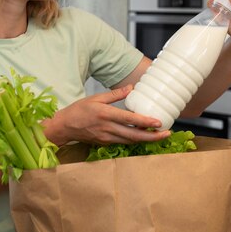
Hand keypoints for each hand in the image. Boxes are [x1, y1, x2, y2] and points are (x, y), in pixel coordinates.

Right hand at [42, 85, 170, 145]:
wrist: (64, 127)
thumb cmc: (78, 110)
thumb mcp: (95, 98)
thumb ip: (115, 94)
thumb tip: (131, 88)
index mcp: (106, 114)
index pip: (130, 120)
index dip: (145, 122)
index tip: (159, 122)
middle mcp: (107, 128)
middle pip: (134, 135)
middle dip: (152, 136)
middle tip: (166, 133)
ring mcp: (106, 138)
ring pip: (130, 141)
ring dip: (146, 139)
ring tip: (159, 135)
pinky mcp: (105, 143)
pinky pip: (123, 142)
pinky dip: (134, 140)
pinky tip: (142, 136)